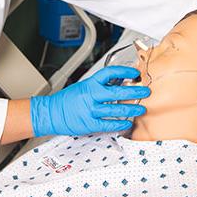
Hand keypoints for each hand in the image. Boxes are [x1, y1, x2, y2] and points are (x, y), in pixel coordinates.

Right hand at [30, 66, 149, 136]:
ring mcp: (91, 110)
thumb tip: (117, 82)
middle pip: (117, 92)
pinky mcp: (90, 124)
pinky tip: (127, 123)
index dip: (123, 71)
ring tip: (141, 109)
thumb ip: (99, 85)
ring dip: (131, 109)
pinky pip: (109, 124)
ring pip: (116, 110)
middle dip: (134, 92)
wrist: (52, 112)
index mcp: (89, 83)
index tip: (134, 73)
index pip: (109, 73)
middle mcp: (91, 95)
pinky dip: (120, 124)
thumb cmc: (66, 100)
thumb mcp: (82, 86)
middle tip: (145, 91)